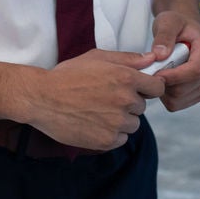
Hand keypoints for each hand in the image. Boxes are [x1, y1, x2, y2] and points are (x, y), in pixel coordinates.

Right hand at [17, 48, 167, 150]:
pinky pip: (121, 139)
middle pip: (142, 107)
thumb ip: (127, 58)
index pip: (157, 87)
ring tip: (98, 111)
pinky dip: (111, 134)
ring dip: (121, 120)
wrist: (42, 98)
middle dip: (129, 103)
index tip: (139, 89)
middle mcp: (125, 100)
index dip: (149, 88)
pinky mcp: (107, 140)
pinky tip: (94, 123)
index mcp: (126, 78)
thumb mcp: (97, 58)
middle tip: (105, 98)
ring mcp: (117, 122)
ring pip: (132, 124)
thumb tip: (152, 59)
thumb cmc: (68, 75)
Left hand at [148, 11, 199, 111]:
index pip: (196, 70)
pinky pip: (178, 104)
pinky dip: (166, 97)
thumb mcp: (168, 21)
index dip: (175, 76)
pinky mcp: (198, 93)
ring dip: (165, 90)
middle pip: (187, 88)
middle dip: (166, 83)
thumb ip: (164, 35)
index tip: (156, 74)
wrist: (184, 32)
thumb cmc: (176, 25)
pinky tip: (164, 81)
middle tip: (152, 71)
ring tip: (159, 73)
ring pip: (181, 99)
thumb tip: (160, 55)